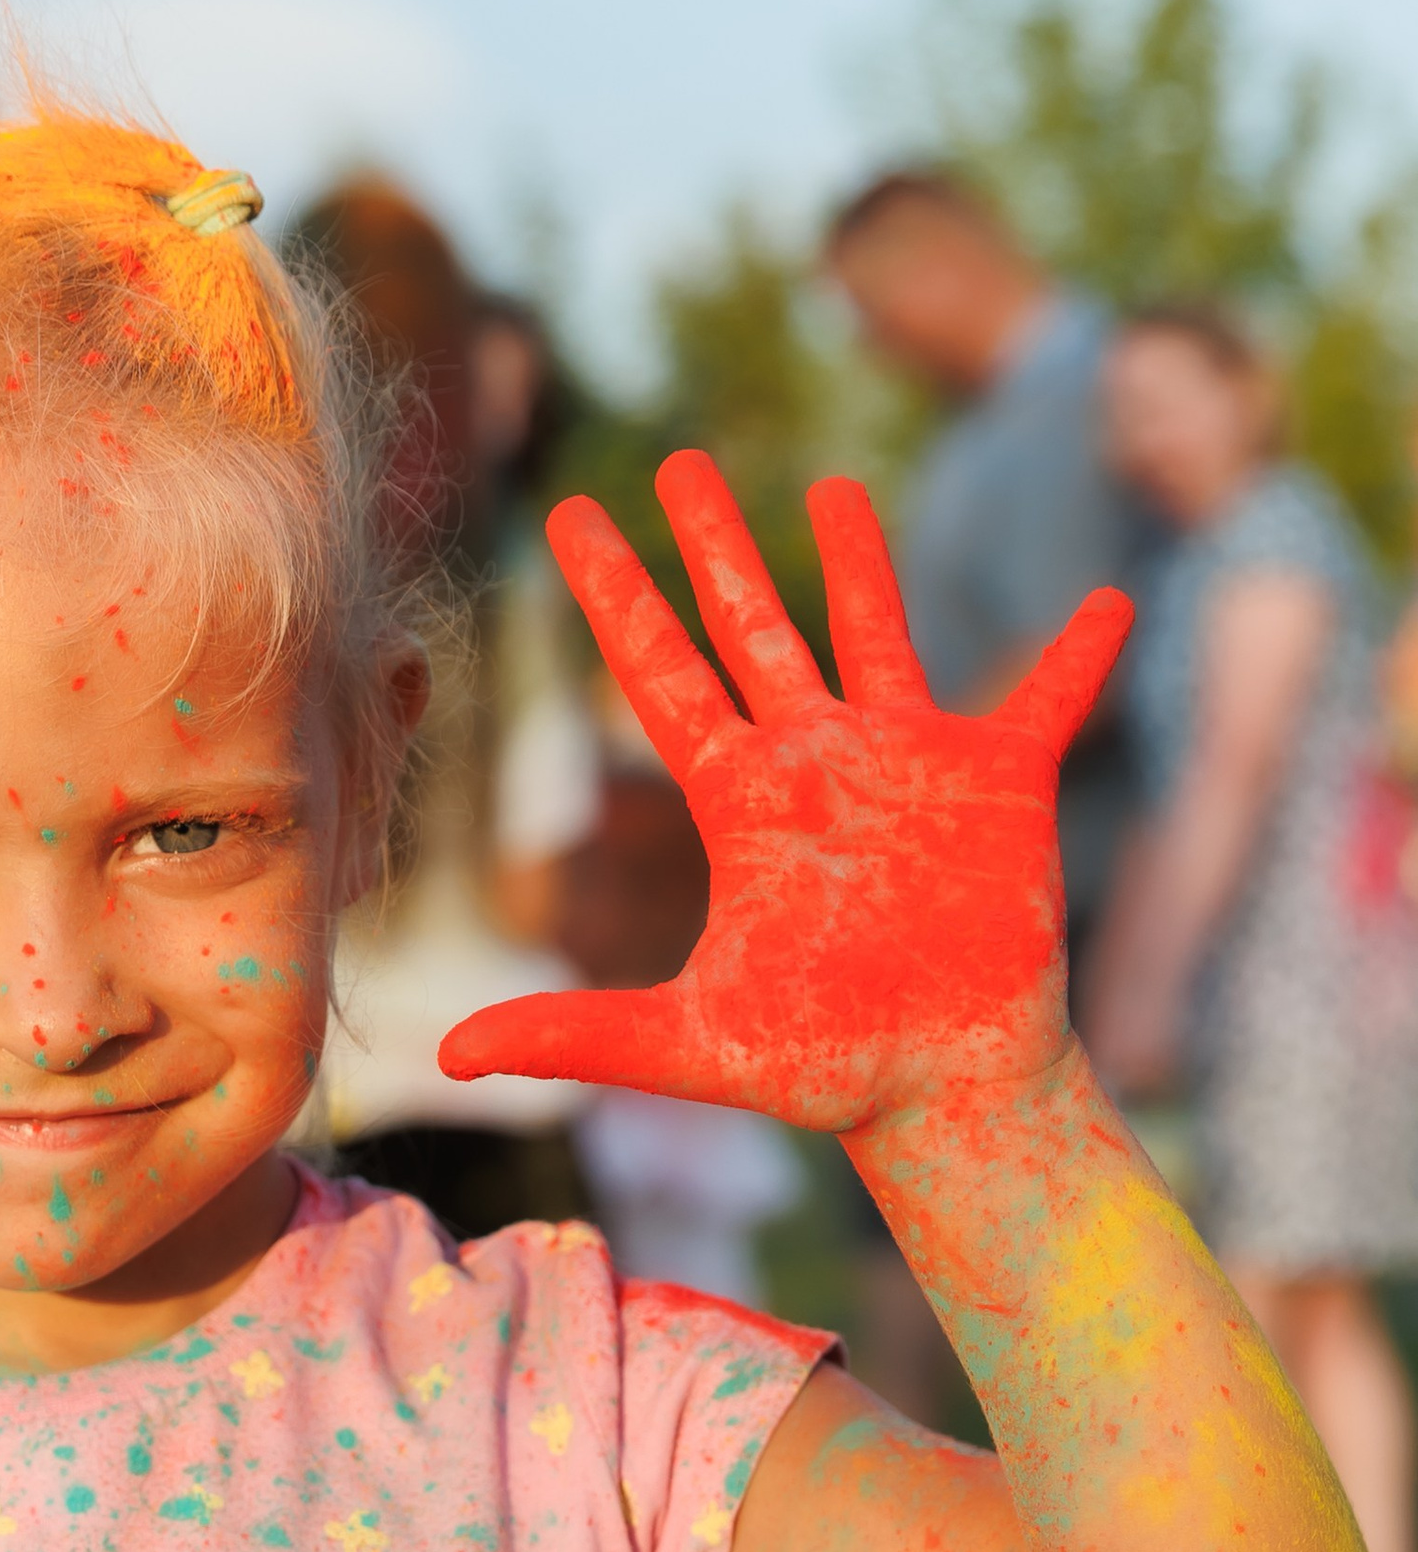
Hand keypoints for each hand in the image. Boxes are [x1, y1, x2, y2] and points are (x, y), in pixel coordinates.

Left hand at [442, 453, 1131, 1136]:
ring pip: (876, 633)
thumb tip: (444, 1055)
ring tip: (834, 485)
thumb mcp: (692, 1046)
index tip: (571, 517)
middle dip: (716, 543)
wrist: (942, 1090)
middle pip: (755, 628)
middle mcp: (819, 767)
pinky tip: (1106, 604)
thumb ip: (575, 1033)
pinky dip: (1077, 656)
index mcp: (746, 806)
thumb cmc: (827, 1069)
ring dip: (862, 560)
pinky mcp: (1003, 787)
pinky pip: (1047, 702)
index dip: (618, 596)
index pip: (663, 675)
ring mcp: (912, 767)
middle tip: (678, 461)